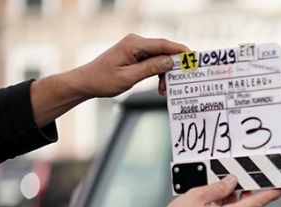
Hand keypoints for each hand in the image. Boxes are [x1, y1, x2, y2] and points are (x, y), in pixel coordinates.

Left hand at [31, 34, 186, 127]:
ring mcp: (136, 48)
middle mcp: (136, 42)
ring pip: (160, 59)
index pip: (162, 45)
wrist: (87, 82)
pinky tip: (159, 86)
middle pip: (163, 51)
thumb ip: (150, 68)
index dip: (180, 51)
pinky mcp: (136, 55)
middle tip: (178, 82)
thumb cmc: (103, 80)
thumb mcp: (128, 77)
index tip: (193, 57)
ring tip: (163, 89)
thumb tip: (169, 61)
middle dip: (172, 67)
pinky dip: (158, 73)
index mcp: (133, 44)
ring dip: (165, 74)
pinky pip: (153, 62)